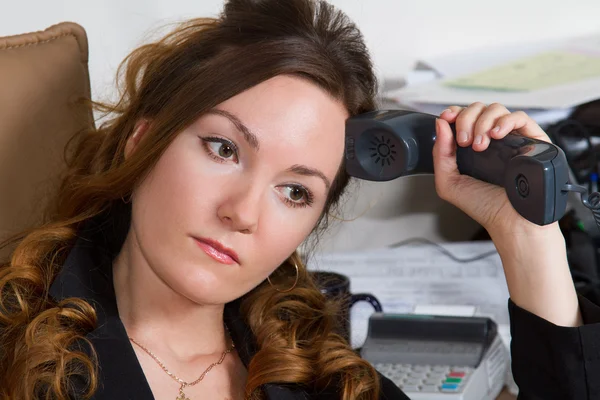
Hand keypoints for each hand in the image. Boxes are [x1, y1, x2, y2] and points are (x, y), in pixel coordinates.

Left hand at [433, 102, 557, 235]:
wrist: (510, 222)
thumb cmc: (483, 206)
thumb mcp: (449, 182)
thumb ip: (440, 153)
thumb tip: (440, 123)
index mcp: (472, 146)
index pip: (463, 117)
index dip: (454, 113)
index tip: (446, 118)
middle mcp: (492, 140)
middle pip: (478, 109)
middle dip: (466, 119)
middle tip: (464, 141)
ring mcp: (512, 139)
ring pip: (497, 110)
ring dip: (483, 122)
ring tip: (480, 145)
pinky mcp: (532, 141)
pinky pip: (521, 117)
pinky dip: (505, 121)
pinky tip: (496, 135)